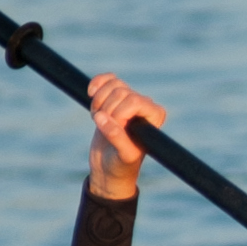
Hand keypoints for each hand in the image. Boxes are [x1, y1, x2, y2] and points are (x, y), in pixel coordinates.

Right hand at [85, 74, 167, 198]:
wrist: (108, 166)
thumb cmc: (121, 164)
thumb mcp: (123, 155)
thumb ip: (116, 136)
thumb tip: (101, 117)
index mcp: (155, 116)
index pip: (134, 101)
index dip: (118, 113)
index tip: (114, 129)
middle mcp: (145, 105)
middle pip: (120, 92)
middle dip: (106, 109)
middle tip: (103, 128)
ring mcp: (130, 99)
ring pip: (112, 85)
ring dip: (99, 102)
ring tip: (98, 120)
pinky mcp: (115, 98)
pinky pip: (107, 79)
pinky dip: (97, 83)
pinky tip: (91, 93)